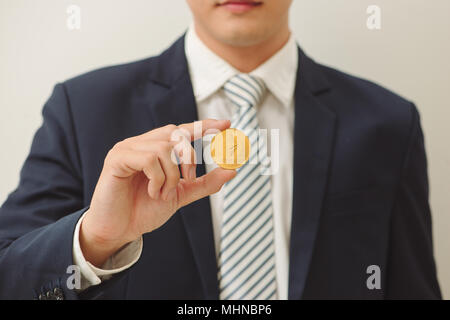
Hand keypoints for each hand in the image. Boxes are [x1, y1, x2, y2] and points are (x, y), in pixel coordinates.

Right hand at [79, 119, 234, 266]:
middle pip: (176, 133)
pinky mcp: (117, 158)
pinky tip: (153, 192)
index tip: (226, 123)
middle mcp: (142, 143)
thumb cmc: (145, 210)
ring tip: (163, 194)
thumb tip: (231, 170)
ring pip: (164, 148)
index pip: (182, 129)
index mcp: (155, 149)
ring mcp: (128, 148)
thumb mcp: (181, 195)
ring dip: (172, 176)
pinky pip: (149, 158)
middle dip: (189, 157)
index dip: (204, 125)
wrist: (120, 230)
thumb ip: (204, 183)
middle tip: (189, 179)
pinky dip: (158, 179)